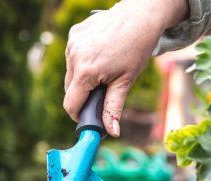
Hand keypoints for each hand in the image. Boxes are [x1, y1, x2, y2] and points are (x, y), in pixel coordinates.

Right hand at [64, 0, 187, 136]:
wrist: (140, 17)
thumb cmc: (136, 49)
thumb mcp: (125, 82)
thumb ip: (114, 109)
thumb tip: (112, 133)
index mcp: (85, 72)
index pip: (71, 104)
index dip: (79, 115)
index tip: (88, 118)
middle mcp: (74, 56)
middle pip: (70, 89)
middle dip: (83, 95)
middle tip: (102, 92)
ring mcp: (72, 43)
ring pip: (71, 72)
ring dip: (83, 77)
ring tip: (104, 70)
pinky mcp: (74, 33)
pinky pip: (73, 55)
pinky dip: (83, 60)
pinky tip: (99, 55)